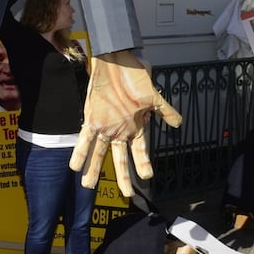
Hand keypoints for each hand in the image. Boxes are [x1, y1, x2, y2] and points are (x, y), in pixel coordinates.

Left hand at [69, 50, 182, 196]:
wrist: (116, 61)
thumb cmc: (135, 75)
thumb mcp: (153, 95)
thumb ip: (165, 111)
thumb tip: (178, 123)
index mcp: (135, 126)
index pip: (141, 150)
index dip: (144, 163)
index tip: (147, 177)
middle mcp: (119, 129)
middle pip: (120, 158)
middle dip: (123, 176)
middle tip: (126, 193)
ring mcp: (105, 126)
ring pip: (99, 153)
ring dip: (94, 169)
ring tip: (88, 186)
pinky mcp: (92, 118)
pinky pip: (84, 139)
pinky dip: (79, 153)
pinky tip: (74, 166)